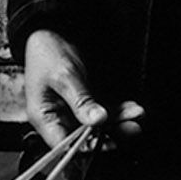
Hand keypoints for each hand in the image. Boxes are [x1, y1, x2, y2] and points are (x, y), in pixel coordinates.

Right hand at [22, 28, 143, 149]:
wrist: (54, 31)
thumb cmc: (47, 52)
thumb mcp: (64, 77)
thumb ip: (81, 101)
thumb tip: (97, 122)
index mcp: (44, 118)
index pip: (65, 145)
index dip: (87, 148)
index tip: (109, 142)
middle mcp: (59, 119)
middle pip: (86, 138)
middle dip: (110, 134)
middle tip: (131, 128)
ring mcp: (74, 111)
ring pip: (100, 126)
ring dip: (119, 121)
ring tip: (136, 115)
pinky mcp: (86, 103)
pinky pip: (104, 112)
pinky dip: (119, 111)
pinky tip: (132, 108)